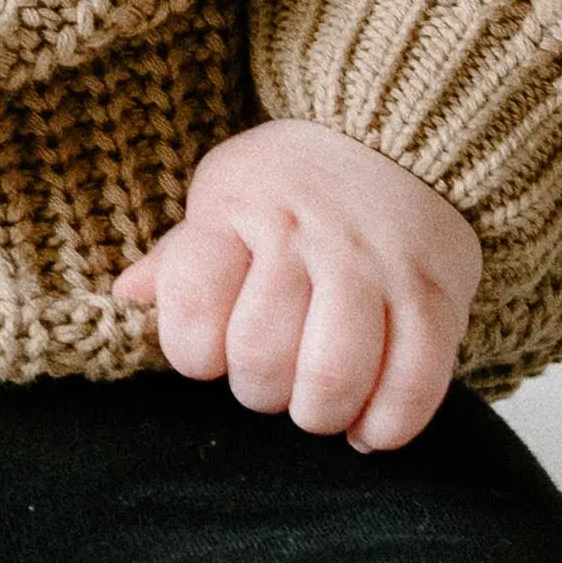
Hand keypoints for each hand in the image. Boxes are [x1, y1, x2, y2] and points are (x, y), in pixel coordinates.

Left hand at [112, 118, 480, 450]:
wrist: (398, 136)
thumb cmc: (293, 182)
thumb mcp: (224, 193)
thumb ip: (179, 255)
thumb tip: (125, 299)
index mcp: (241, 209)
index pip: (193, 306)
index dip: (192, 353)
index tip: (209, 351)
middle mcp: (308, 235)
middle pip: (262, 358)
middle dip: (258, 391)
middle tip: (270, 377)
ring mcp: (378, 267)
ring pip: (333, 380)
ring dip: (317, 414)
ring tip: (316, 400)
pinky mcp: (437, 297)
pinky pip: (412, 388)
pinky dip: (384, 426)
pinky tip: (366, 421)